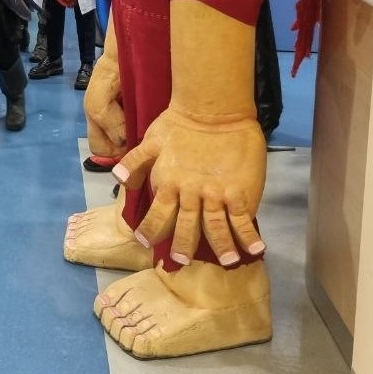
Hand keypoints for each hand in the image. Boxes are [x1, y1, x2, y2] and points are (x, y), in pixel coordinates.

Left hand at [113, 110, 267, 266]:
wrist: (214, 111)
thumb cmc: (179, 123)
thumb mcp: (150, 141)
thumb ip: (135, 162)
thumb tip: (118, 179)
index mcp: (168, 183)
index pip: (157, 214)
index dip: (151, 230)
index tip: (146, 242)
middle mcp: (191, 193)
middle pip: (186, 227)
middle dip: (183, 246)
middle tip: (180, 260)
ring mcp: (216, 195)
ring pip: (215, 228)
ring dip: (220, 247)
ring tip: (224, 262)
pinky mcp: (239, 192)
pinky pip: (242, 219)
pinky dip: (248, 236)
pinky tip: (254, 249)